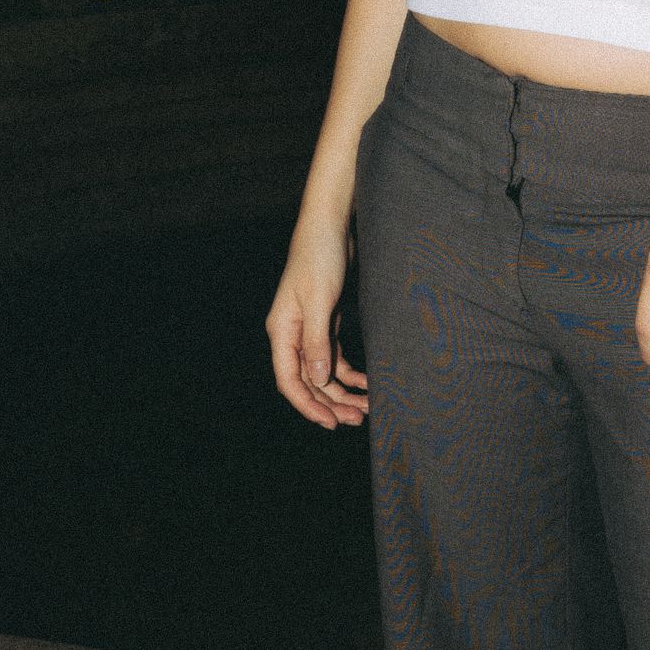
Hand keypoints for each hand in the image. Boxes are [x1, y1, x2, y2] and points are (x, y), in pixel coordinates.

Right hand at [267, 213, 369, 428]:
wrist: (328, 227)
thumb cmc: (319, 258)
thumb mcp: (319, 300)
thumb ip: (317, 341)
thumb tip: (317, 380)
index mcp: (282, 331)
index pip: (289, 380)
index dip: (308, 405)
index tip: (330, 422)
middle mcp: (292, 334)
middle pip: (308, 380)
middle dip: (331, 402)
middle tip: (356, 419)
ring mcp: (308, 330)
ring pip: (322, 372)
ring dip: (343, 391)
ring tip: (366, 407)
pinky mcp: (325, 323)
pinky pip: (334, 357)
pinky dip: (349, 372)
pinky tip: (367, 382)